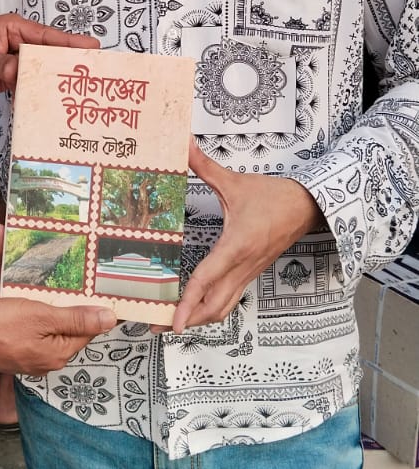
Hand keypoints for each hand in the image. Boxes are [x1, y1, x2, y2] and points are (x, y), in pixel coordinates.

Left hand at [0, 14, 97, 103]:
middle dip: (67, 61)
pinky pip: (29, 82)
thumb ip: (4, 65)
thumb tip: (21, 73)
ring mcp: (16, 60)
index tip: (91, 46)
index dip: (69, 41)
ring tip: (77, 87)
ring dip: (53, 78)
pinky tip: (51, 98)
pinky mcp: (11, 77)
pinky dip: (38, 89)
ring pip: (40, 69)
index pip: (46, 35)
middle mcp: (18, 42)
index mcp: (13, 28)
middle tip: (91, 70)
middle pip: (48, 52)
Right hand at [0, 296, 116, 374]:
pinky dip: (36, 317)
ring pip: (50, 330)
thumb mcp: (41, 316)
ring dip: (52, 310)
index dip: (93, 308)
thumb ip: (76, 318)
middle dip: (72, 308)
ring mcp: (30, 358)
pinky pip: (34, 332)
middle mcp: (47, 361)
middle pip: (69, 330)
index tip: (97, 287)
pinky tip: (29, 301)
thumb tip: (110, 319)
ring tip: (51, 288)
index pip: (88, 329)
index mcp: (58, 354)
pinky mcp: (15, 352)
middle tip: (76, 281)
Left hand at [173, 141, 324, 332]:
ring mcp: (249, 272)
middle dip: (187, 320)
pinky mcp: (252, 273)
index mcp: (236, 245)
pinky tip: (196, 306)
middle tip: (159, 325)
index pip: (207, 279)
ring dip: (200, 319)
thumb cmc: (273, 196)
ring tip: (174, 322)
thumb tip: (183, 144)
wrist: (308, 206)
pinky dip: (212, 308)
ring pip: (224, 307)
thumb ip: (204, 166)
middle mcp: (243, 265)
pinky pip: (231, 298)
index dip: (187, 302)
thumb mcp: (235, 181)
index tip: (172, 320)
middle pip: (214, 306)